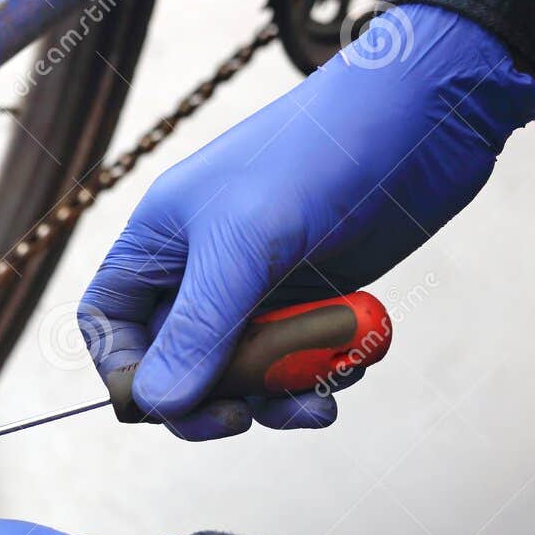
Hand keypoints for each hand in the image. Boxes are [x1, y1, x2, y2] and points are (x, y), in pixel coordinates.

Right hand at [81, 4, 534, 439]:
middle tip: (244, 418)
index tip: (166, 402)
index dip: (125, 370)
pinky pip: (294, 363)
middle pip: (173, 364)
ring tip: (321, 393)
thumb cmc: (320, 154)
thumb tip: (159, 405)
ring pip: (241, 375)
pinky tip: (352, 364)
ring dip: (278, 395)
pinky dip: (319, 375)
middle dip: (210, 399)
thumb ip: (200, 328)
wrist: (426, 116)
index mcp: (160, 241)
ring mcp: (256, 288)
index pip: (109, 323)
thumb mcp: (247, 243)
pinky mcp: (309, 300)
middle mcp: (199, 269)